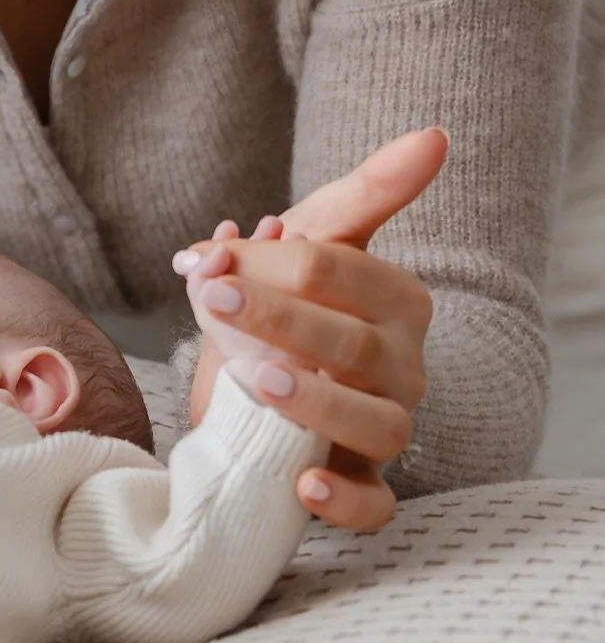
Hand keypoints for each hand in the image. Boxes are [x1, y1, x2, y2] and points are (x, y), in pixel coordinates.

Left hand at [179, 127, 446, 532]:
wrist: (258, 383)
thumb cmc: (292, 300)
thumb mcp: (310, 238)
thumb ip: (359, 193)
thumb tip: (433, 137)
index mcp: (394, 298)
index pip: (346, 270)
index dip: (276, 261)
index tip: (209, 257)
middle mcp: (401, 363)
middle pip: (357, 343)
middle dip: (282, 316)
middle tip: (215, 296)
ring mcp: (387, 425)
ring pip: (378, 424)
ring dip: (317, 401)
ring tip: (255, 380)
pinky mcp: (363, 481)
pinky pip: (375, 505)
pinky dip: (345, 501)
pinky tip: (303, 481)